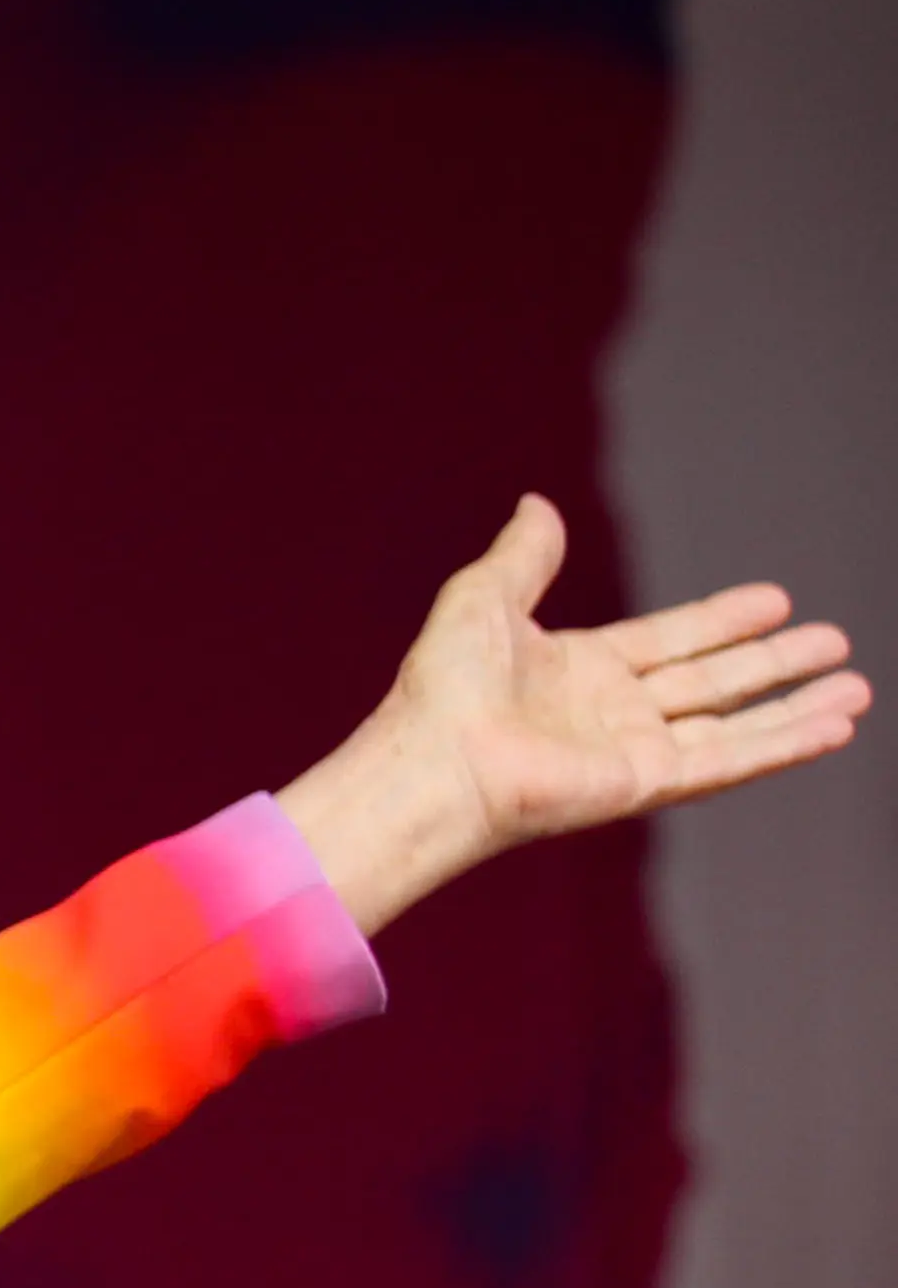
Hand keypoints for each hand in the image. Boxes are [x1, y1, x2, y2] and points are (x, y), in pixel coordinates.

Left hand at [278, 494, 862, 930]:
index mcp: (577, 670)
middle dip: (775, 663)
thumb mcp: (485, 598)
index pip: (669, 640)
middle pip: (713, 682)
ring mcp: (631, 751)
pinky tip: (835, 726)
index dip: (722, 621)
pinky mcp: (646, 783)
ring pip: (735, 725)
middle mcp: (610, 713)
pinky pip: (731, 760)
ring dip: (796, 706)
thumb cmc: (441, 688)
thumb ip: (525, 555)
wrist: (432, 762)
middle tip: (835, 641)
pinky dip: (784, 742)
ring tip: (856, 687)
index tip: (777, 602)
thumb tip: (538, 505)